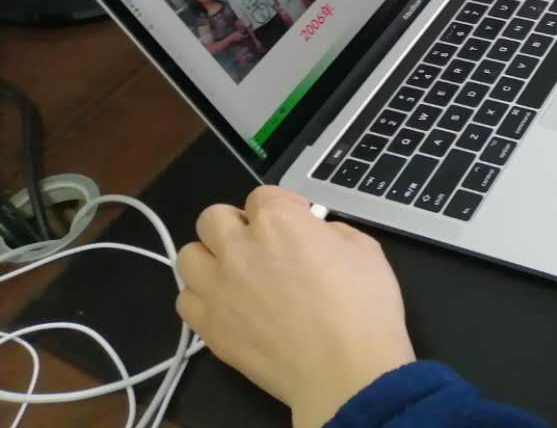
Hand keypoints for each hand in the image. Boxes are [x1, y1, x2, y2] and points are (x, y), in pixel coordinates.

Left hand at [176, 186, 415, 427]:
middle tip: (260, 244)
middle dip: (236, 225)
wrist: (343, 368)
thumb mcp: (364, 248)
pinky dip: (203, 298)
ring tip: (236, 274)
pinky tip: (228, 306)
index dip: (283, 207)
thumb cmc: (363, 306)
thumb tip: (316, 235)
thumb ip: (331, 231)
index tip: (299, 223)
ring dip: (210, 258)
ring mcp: (217, 288)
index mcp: (279, 221)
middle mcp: (238, 248)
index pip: (262, 195)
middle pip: (212, 218)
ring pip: (188, 255)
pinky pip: (185, 300)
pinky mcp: (208, 327)